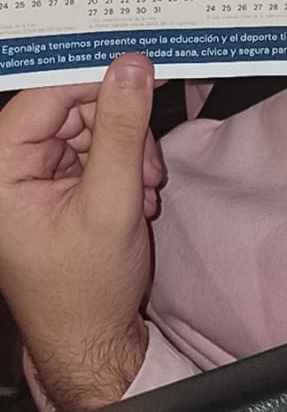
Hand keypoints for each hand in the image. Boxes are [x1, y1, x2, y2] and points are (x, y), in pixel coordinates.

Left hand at [0, 55, 162, 411]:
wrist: (93, 342)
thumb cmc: (86, 290)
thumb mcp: (111, 202)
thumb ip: (122, 130)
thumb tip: (133, 68)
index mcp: (1, 170)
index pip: (45, 96)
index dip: (95, 81)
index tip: (142, 71)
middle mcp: (10, 168)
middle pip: (72, 108)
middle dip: (120, 130)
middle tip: (147, 165)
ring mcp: (34, 177)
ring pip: (92, 127)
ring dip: (128, 152)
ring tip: (143, 191)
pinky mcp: (57, 187)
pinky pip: (97, 151)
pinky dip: (125, 167)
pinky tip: (137, 196)